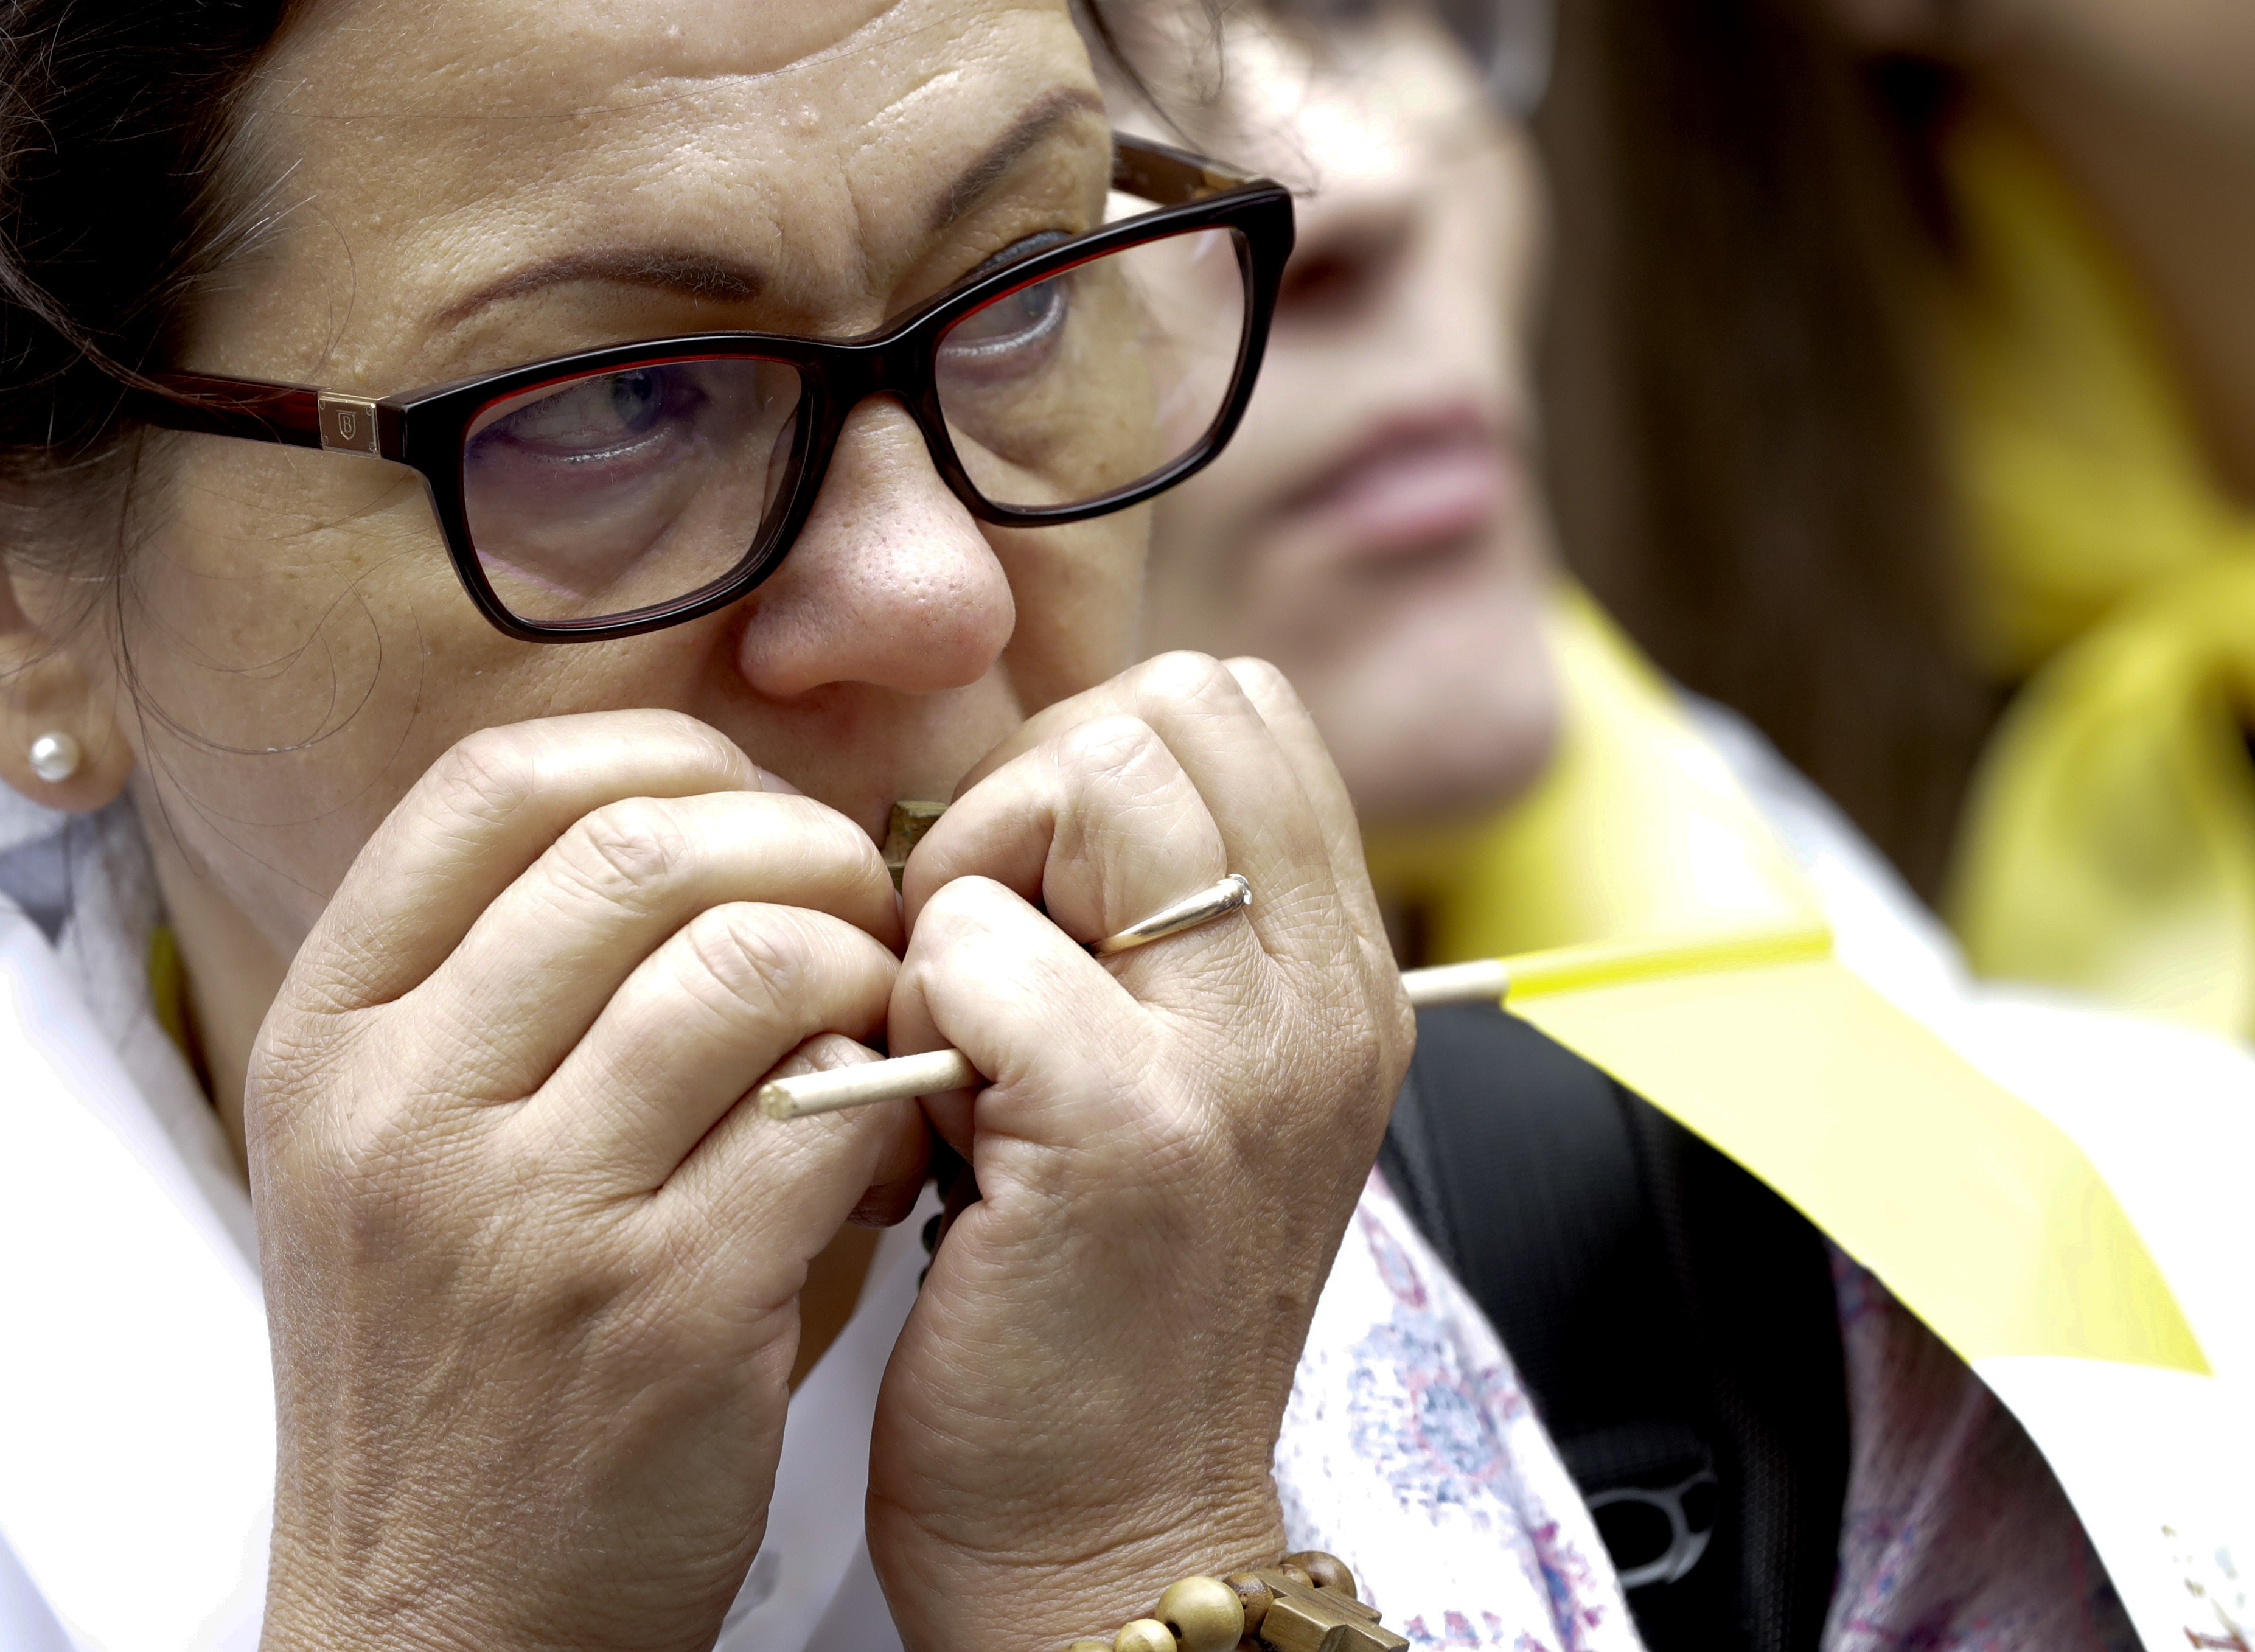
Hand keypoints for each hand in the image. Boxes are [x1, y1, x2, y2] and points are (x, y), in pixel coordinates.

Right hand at [246, 713, 929, 1651]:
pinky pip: (824, 1114)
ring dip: (859, 965)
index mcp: (327, 1038)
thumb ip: (494, 981)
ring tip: (880, 1022)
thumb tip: (686, 812)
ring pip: (749, 960)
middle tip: (858, 910)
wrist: (441, 1627)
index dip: (661, 759)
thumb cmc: (456, 1367)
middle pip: (638, 844)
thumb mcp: (391, 1152)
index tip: (747, 813)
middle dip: (793, 847)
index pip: (497, 784)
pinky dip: (889, 1099)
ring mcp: (524, 1209)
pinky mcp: (658, 1309)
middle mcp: (401, 1106)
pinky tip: (887, 1146)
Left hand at [864, 654, 1409, 1649]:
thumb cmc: (1101, 1315)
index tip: (1034, 901)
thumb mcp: (1191, 1096)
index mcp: (1341, 980)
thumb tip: (1046, 788)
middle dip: (1027, 796)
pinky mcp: (1125, 1133)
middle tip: (981, 956)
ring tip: (956, 1027)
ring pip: (1083, 778)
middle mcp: (1321, 1002)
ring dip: (969, 881)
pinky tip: (920, 1112)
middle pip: (1165, 708)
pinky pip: (975, 941)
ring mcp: (1237, 1063)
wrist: (1110, 1548)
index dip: (1094, 760)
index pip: (1239, 707)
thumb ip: (1160, 939)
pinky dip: (913, 1002)